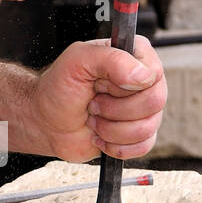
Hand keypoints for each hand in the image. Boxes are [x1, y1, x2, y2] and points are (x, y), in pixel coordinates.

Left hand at [27, 35, 165, 161]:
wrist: (46, 122)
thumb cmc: (58, 89)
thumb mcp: (76, 62)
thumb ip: (110, 59)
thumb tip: (143, 75)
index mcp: (133, 56)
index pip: (154, 72)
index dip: (125, 85)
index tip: (100, 85)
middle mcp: (143, 82)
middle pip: (155, 101)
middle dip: (115, 109)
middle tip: (93, 103)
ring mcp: (142, 109)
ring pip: (148, 127)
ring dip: (111, 129)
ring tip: (93, 118)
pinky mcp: (137, 135)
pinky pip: (144, 146)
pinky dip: (116, 146)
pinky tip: (100, 136)